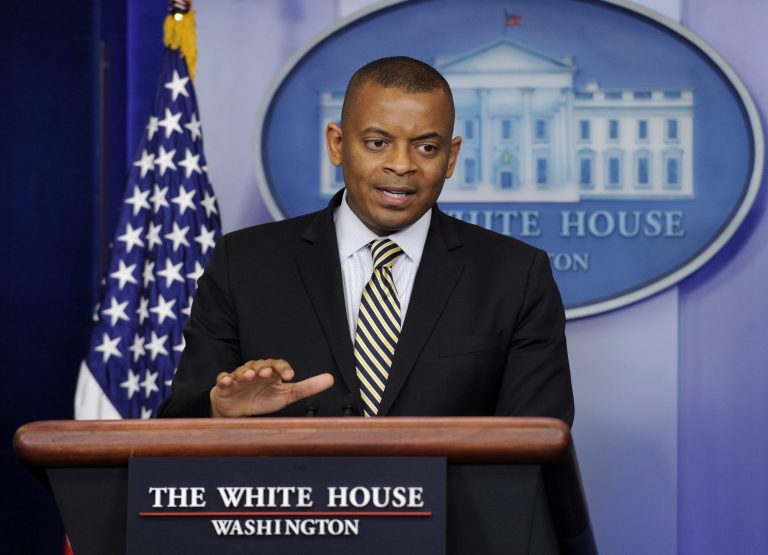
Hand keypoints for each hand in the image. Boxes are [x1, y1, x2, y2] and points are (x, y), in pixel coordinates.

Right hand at [209, 359, 333, 416]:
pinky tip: (226, 381)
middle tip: (268, 373)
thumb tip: (331, 379)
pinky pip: (223, 379)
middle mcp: (256, 372)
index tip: (290, 376)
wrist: (237, 409)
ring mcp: (240, 378)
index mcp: (272, 373)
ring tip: (250, 375)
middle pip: (261, 365)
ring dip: (246, 372)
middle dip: (264, 368)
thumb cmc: (263, 398)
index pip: (279, 365)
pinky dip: (224, 379)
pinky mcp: (225, 385)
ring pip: (243, 370)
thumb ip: (308, 387)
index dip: (284, 368)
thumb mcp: (287, 395)